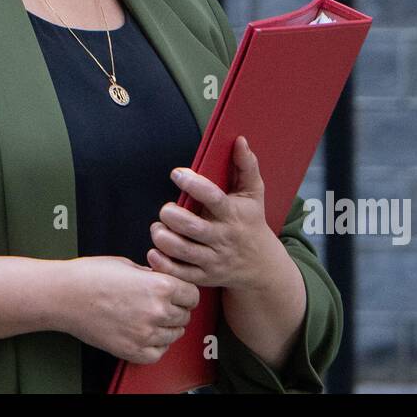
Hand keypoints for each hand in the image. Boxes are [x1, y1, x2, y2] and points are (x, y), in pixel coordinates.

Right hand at [58, 255, 198, 364]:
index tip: (178, 293)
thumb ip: (152, 275)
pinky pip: (158, 352)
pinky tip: (144, 333)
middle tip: (160, 304)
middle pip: (185, 316)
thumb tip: (164, 280)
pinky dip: (155, 345)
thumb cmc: (90, 276)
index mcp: (160, 286)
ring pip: (174, 335)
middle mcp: (157, 311)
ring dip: (167, 327)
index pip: (193, 295)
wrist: (64, 296)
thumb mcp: (128, 265)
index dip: (185, 292)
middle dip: (176, 308)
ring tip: (149, 317)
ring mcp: (146, 334)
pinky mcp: (132, 350)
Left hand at [147, 134, 283, 290]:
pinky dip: (162, 263)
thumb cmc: (251, 222)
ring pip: (182, 251)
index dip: (193, 184)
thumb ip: (246, 165)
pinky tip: (154, 251)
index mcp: (232, 214)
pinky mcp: (203, 277)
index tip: (177, 173)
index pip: (213, 197)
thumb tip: (239, 140)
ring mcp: (212, 259)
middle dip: (172, 215)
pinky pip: (179, 273)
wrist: (261, 266)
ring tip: (158, 228)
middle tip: (166, 209)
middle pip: (192, 227)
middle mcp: (222, 237)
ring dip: (163, 238)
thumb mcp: (254, 193)